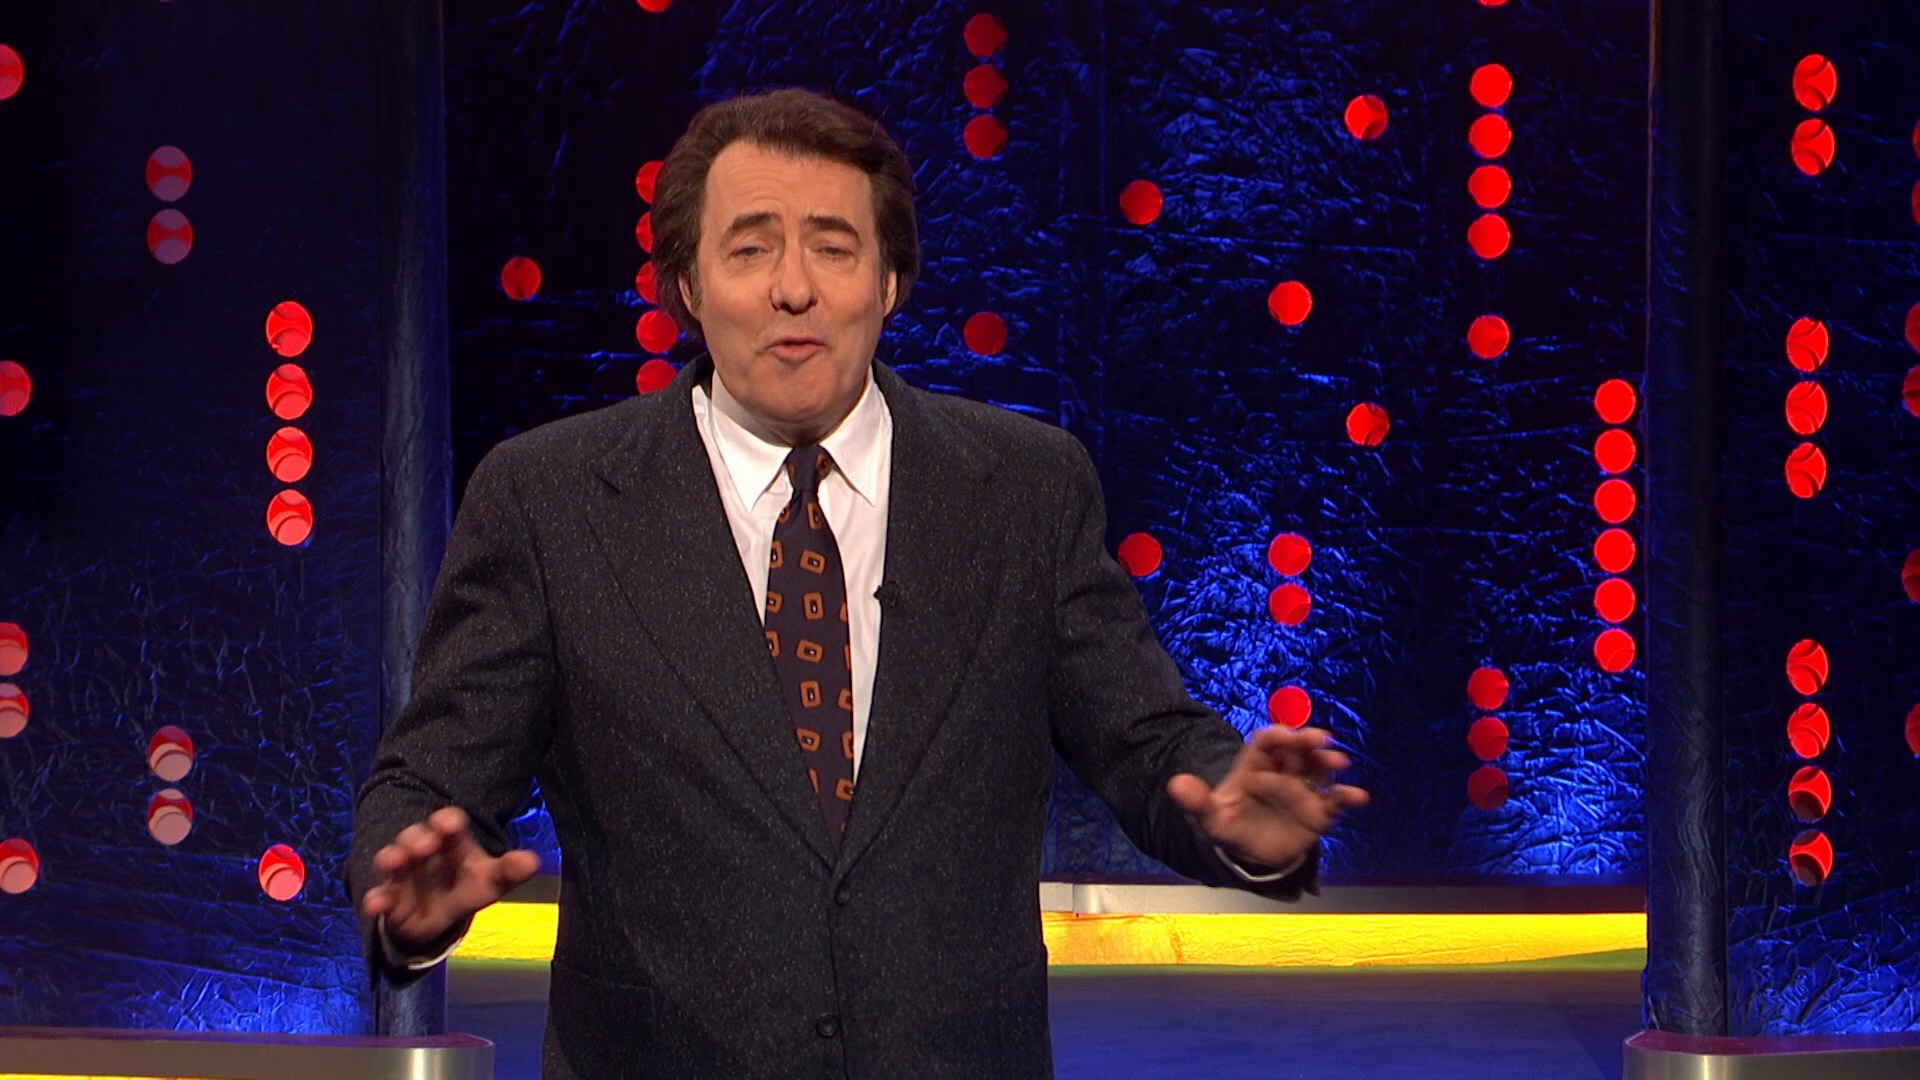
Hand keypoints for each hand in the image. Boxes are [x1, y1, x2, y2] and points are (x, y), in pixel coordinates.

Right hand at [360, 806, 540, 949]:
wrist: (438, 916)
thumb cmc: (468, 886)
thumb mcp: (491, 880)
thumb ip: (509, 871)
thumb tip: (532, 862)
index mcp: (452, 843)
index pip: (449, 825)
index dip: (448, 822)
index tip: (449, 823)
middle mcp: (424, 853)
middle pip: (416, 838)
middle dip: (417, 838)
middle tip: (425, 844)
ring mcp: (404, 875)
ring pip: (394, 861)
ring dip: (392, 858)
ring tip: (395, 860)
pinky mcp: (390, 900)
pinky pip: (379, 897)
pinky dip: (376, 900)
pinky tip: (376, 904)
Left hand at [1167, 726, 1368, 869]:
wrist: (1250, 854)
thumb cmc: (1230, 826)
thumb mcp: (1209, 817)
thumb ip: (1196, 801)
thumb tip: (1175, 785)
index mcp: (1254, 766)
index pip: (1266, 742)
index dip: (1276, 735)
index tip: (1286, 735)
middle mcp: (1282, 772)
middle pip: (1297, 749)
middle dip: (1308, 741)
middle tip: (1320, 739)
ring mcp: (1302, 790)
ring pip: (1318, 769)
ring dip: (1328, 762)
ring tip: (1338, 762)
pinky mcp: (1318, 811)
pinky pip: (1335, 801)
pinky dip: (1348, 797)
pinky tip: (1359, 797)